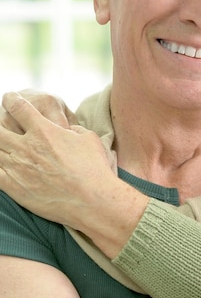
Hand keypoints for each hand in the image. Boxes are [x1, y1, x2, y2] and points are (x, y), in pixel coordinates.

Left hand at [0, 92, 147, 256]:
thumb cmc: (95, 168)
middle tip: (1, 121)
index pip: (19, 108)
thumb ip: (71, 129)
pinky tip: (0, 165)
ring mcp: (17, 167)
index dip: (11, 100)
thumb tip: (65, 129)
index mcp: (45, 130)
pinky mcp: (14, 187)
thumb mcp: (88, 138)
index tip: (9, 98)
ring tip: (3, 142)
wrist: (92, 200)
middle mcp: (26, 146)